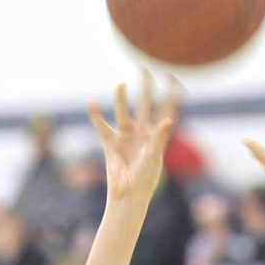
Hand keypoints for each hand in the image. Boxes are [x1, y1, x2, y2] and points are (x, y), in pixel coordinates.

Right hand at [88, 70, 177, 201]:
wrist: (128, 195)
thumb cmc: (144, 179)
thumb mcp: (153, 157)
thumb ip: (159, 137)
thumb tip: (167, 119)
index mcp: (156, 136)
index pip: (164, 110)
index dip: (169, 95)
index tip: (172, 77)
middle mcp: (141, 133)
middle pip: (144, 105)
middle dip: (145, 89)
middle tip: (144, 70)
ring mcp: (126, 137)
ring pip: (123, 113)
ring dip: (121, 99)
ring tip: (120, 85)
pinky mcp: (110, 144)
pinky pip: (102, 127)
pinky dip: (96, 117)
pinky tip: (91, 104)